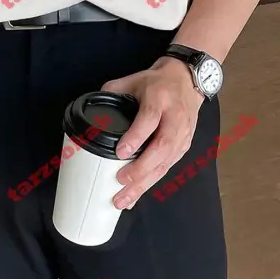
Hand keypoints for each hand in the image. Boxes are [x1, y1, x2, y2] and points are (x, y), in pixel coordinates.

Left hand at [102, 57, 204, 209]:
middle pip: (162, 147)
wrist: (188, 80)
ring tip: (124, 199)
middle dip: (141, 168)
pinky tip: (136, 195)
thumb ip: (112, 91)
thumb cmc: (158, 82)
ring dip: (145, 183)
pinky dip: (150, 183)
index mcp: (160, 98)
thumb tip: (91, 109)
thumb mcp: (134, 79)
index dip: (136, 136)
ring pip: (166, 163)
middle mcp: (175, 118)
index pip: (150, 119)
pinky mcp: (184, 146)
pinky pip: (167, 168)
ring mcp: (183, 134)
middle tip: (120, 181)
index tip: (120, 152)